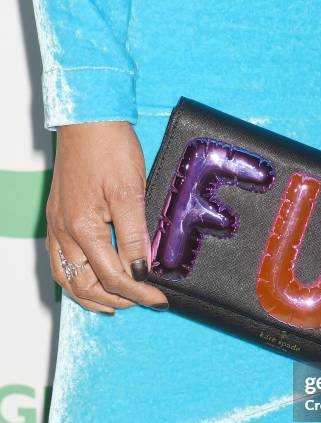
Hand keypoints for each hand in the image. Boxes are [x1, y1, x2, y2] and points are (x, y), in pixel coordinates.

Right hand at [46, 121, 167, 313]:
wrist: (88, 120)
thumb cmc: (108, 149)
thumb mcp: (131, 193)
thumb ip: (135, 236)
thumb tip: (141, 269)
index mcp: (83, 228)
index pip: (113, 276)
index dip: (139, 292)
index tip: (159, 299)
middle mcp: (64, 231)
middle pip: (86, 284)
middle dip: (116, 299)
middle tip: (143, 301)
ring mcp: (57, 225)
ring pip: (68, 277)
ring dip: (91, 295)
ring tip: (116, 303)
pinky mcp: (59, 218)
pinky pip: (61, 261)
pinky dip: (77, 278)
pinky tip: (92, 279)